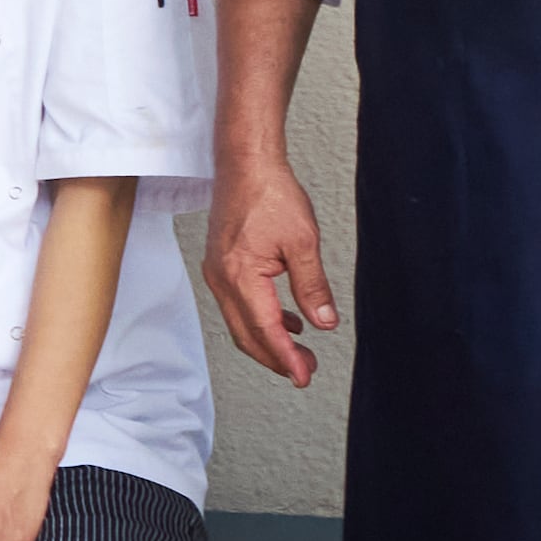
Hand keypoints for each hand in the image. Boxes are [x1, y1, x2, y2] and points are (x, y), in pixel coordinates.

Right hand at [202, 154, 338, 386]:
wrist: (244, 164)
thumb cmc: (269, 194)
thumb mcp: (303, 242)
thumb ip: (312, 286)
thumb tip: (323, 321)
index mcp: (240, 275)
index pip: (264, 329)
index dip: (286, 357)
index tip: (304, 376)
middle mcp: (221, 278)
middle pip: (246, 335)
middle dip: (275, 358)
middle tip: (305, 370)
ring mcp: (216, 272)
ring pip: (239, 323)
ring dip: (267, 341)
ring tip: (299, 350)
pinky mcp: (220, 265)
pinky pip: (237, 305)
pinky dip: (259, 320)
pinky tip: (286, 320)